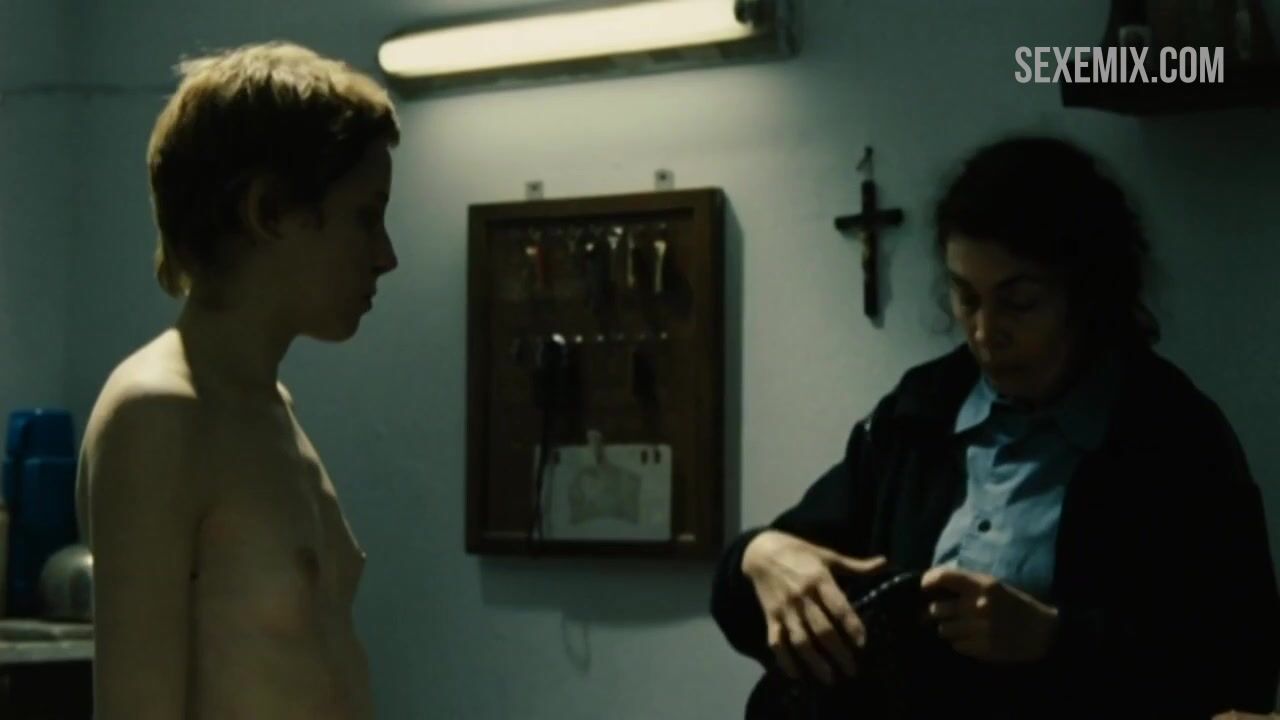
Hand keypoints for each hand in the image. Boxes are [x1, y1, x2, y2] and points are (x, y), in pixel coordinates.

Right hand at [742, 530, 887, 683]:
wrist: (761, 551)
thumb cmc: (800, 553)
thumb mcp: (828, 555)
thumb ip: (856, 565)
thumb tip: (885, 562)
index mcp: (819, 579)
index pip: (838, 607)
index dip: (852, 626)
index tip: (863, 644)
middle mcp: (802, 596)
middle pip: (821, 629)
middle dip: (838, 652)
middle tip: (852, 670)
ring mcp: (785, 608)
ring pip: (800, 640)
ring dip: (814, 662)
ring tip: (829, 679)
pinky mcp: (770, 616)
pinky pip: (775, 641)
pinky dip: (784, 659)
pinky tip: (796, 675)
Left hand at [920, 566, 1058, 662]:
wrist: (1044, 632)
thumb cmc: (1016, 604)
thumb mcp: (994, 585)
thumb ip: (967, 584)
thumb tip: (935, 586)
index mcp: (983, 585)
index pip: (943, 577)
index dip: (928, 580)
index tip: (924, 587)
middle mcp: (978, 605)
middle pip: (936, 609)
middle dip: (937, 611)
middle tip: (941, 613)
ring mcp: (980, 629)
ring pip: (943, 630)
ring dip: (948, 628)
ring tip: (959, 627)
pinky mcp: (983, 648)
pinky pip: (956, 645)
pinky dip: (959, 643)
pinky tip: (971, 639)